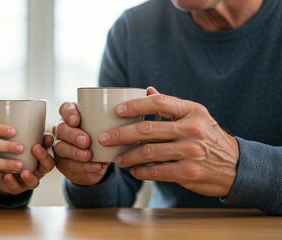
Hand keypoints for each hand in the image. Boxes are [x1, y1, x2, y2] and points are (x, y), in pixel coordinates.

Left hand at [0, 133, 55, 194]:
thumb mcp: (23, 145)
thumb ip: (29, 136)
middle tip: (35, 147)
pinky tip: (6, 175)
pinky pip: (16, 187)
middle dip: (43, 157)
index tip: (45, 137)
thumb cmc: (16, 156)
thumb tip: (31, 118)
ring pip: (34, 182)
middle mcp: (38, 170)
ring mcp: (28, 181)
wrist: (4, 175)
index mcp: (42, 159)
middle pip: (47, 166)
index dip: (49, 146)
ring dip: (29, 176)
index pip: (51, 150)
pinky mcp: (16, 188)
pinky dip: (11, 181)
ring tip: (23, 171)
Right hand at [53, 102, 109, 185]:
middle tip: (86, 141)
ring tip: (89, 155)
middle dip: (73, 135)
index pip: (65, 109)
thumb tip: (136, 115)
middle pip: (61, 128)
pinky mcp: (64, 162)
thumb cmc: (104, 139)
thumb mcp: (110, 128)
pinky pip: (69, 164)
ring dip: (75, 152)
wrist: (99, 162)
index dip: (69, 113)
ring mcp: (62, 145)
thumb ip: (116, 121)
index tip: (77, 120)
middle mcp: (64, 129)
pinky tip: (95, 166)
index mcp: (73, 116)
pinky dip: (83, 166)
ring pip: (61, 147)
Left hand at [99, 87, 238, 196]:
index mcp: (192, 111)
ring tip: (118, 159)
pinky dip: (142, 171)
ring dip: (128, 156)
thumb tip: (148, 90)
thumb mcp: (196, 116)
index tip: (117, 111)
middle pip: (147, 129)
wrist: (237, 166)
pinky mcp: (189, 172)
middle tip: (104, 138)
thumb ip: (171, 106)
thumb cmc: (209, 138)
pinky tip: (134, 170)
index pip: (159, 102)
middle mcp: (192, 129)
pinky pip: (157, 171)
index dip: (135, 105)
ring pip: (148, 152)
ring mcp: (191, 151)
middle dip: (120, 134)